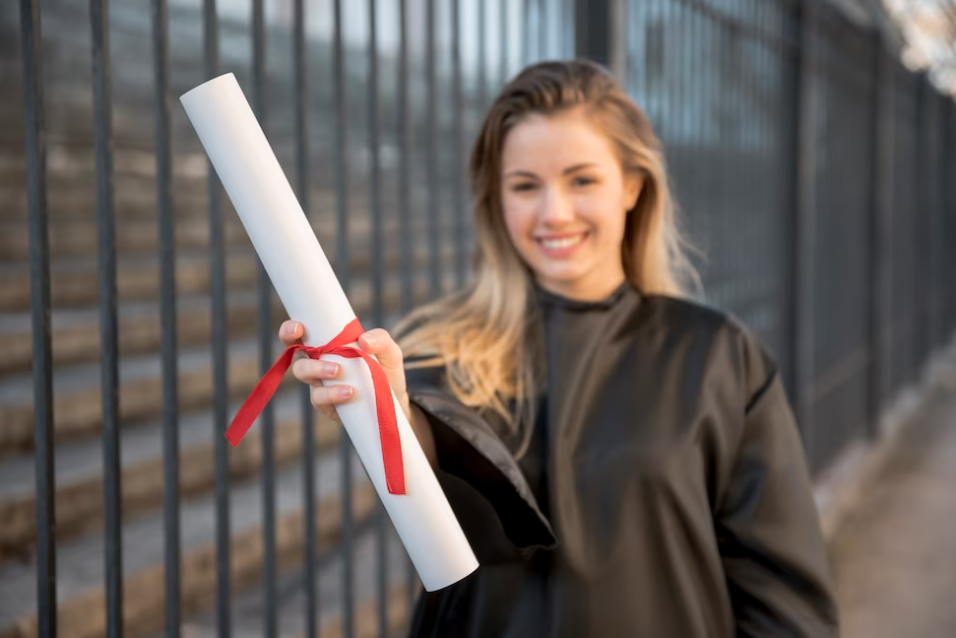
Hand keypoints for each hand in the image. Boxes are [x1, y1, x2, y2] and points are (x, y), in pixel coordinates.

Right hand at [278, 320, 412, 425]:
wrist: (394, 400)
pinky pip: (320, 399)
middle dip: (301, 356)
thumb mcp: (388, 350)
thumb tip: (363, 341)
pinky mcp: (327, 404)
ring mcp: (320, 385)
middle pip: (297, 361)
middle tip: (320, 354)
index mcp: (326, 345)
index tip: (299, 328)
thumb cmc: (385, 368)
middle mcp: (318, 364)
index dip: (290, 331)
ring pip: (305, 377)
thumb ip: (380, 339)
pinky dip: (332, 394)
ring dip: (318, 372)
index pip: (299, 335)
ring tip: (338, 372)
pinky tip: (350, 392)